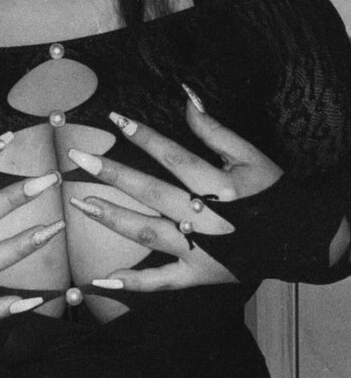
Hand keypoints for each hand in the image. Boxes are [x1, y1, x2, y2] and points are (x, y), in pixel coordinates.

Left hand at [68, 92, 349, 287]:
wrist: (298, 238)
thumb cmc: (271, 191)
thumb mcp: (248, 154)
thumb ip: (213, 128)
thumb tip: (186, 94)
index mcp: (218, 184)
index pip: (172, 156)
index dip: (143, 135)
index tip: (114, 119)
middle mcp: (206, 217)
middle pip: (151, 192)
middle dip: (112, 174)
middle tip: (79, 158)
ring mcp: (201, 249)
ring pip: (149, 233)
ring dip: (113, 218)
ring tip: (80, 203)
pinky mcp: (200, 275)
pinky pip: (162, 282)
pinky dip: (133, 283)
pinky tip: (101, 279)